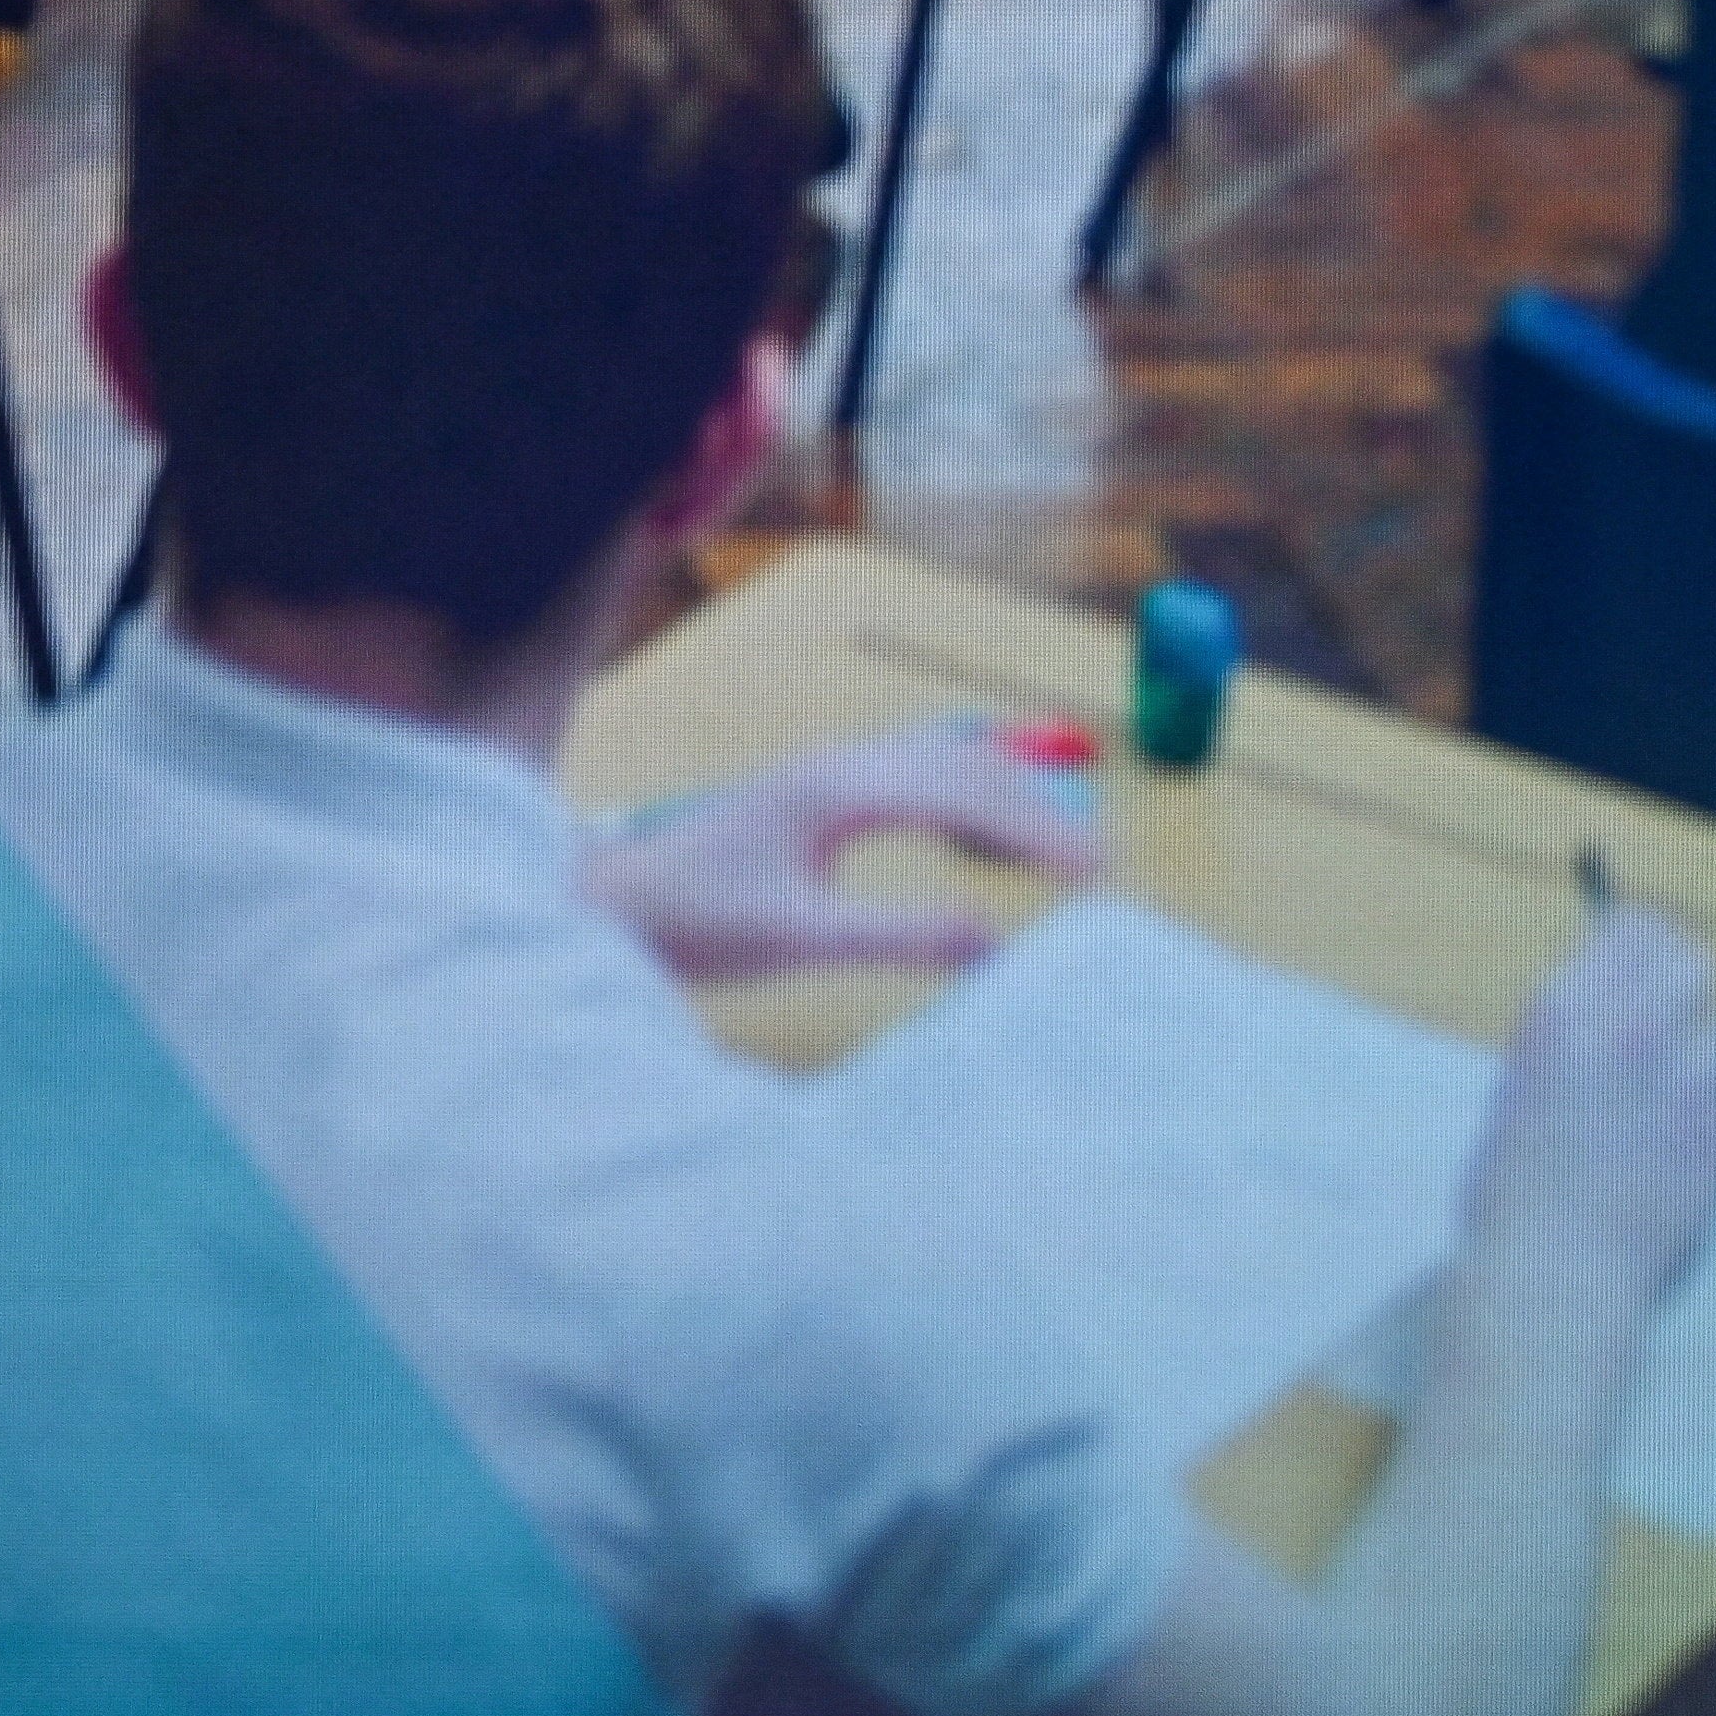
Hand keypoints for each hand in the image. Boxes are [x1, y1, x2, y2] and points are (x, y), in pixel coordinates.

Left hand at [581, 723, 1103, 980]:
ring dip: (1010, 803)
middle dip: (1041, 814)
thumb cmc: (695, 923)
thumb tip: (997, 948)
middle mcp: (841, 768)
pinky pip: (919, 779)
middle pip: (969, 770)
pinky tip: (986, 839)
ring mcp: (830, 776)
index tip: (1095, 874)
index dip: (1038, 833)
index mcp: (839, 792)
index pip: (966, 796)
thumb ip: (900, 936)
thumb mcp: (800, 939)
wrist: (612, 905)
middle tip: (1102, 868)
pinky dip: (971, 803)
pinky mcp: (821, 795)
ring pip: (946, 767)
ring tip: (1065, 853)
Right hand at [1453, 905, 1715, 1320]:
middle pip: (1693, 965)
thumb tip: (1614, 1004)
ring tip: (1684, 1094)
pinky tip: (1693, 1145)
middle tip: (1673, 1018)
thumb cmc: (1513, 1194)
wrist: (1553, 1276)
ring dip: (1712, 1055)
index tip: (1644, 959)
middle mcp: (1634, 1032)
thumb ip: (1571, 1038)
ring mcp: (1690, 1082)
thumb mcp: (1519, 1088)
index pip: (1634, 932)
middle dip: (1683, 987)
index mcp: (1567, 1012)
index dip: (1642, 945)